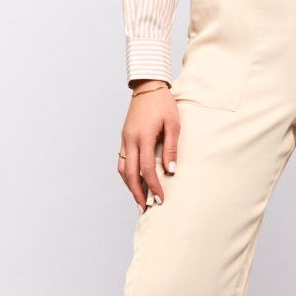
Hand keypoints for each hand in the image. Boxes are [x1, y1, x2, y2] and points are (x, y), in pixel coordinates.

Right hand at [118, 80, 180, 211]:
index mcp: (143, 137)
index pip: (146, 168)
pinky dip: (126, 174)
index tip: (160, 198)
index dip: (153, 186)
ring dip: (130, 186)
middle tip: (145, 208)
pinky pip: (121, 160)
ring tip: (139, 199)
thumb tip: (171, 170)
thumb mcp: (173, 123)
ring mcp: (124, 139)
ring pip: (122, 169)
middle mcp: (130, 140)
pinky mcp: (124, 137)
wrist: (148, 86)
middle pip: (130, 174)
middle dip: (137, 193)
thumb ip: (171, 147)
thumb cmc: (163, 104)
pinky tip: (134, 181)